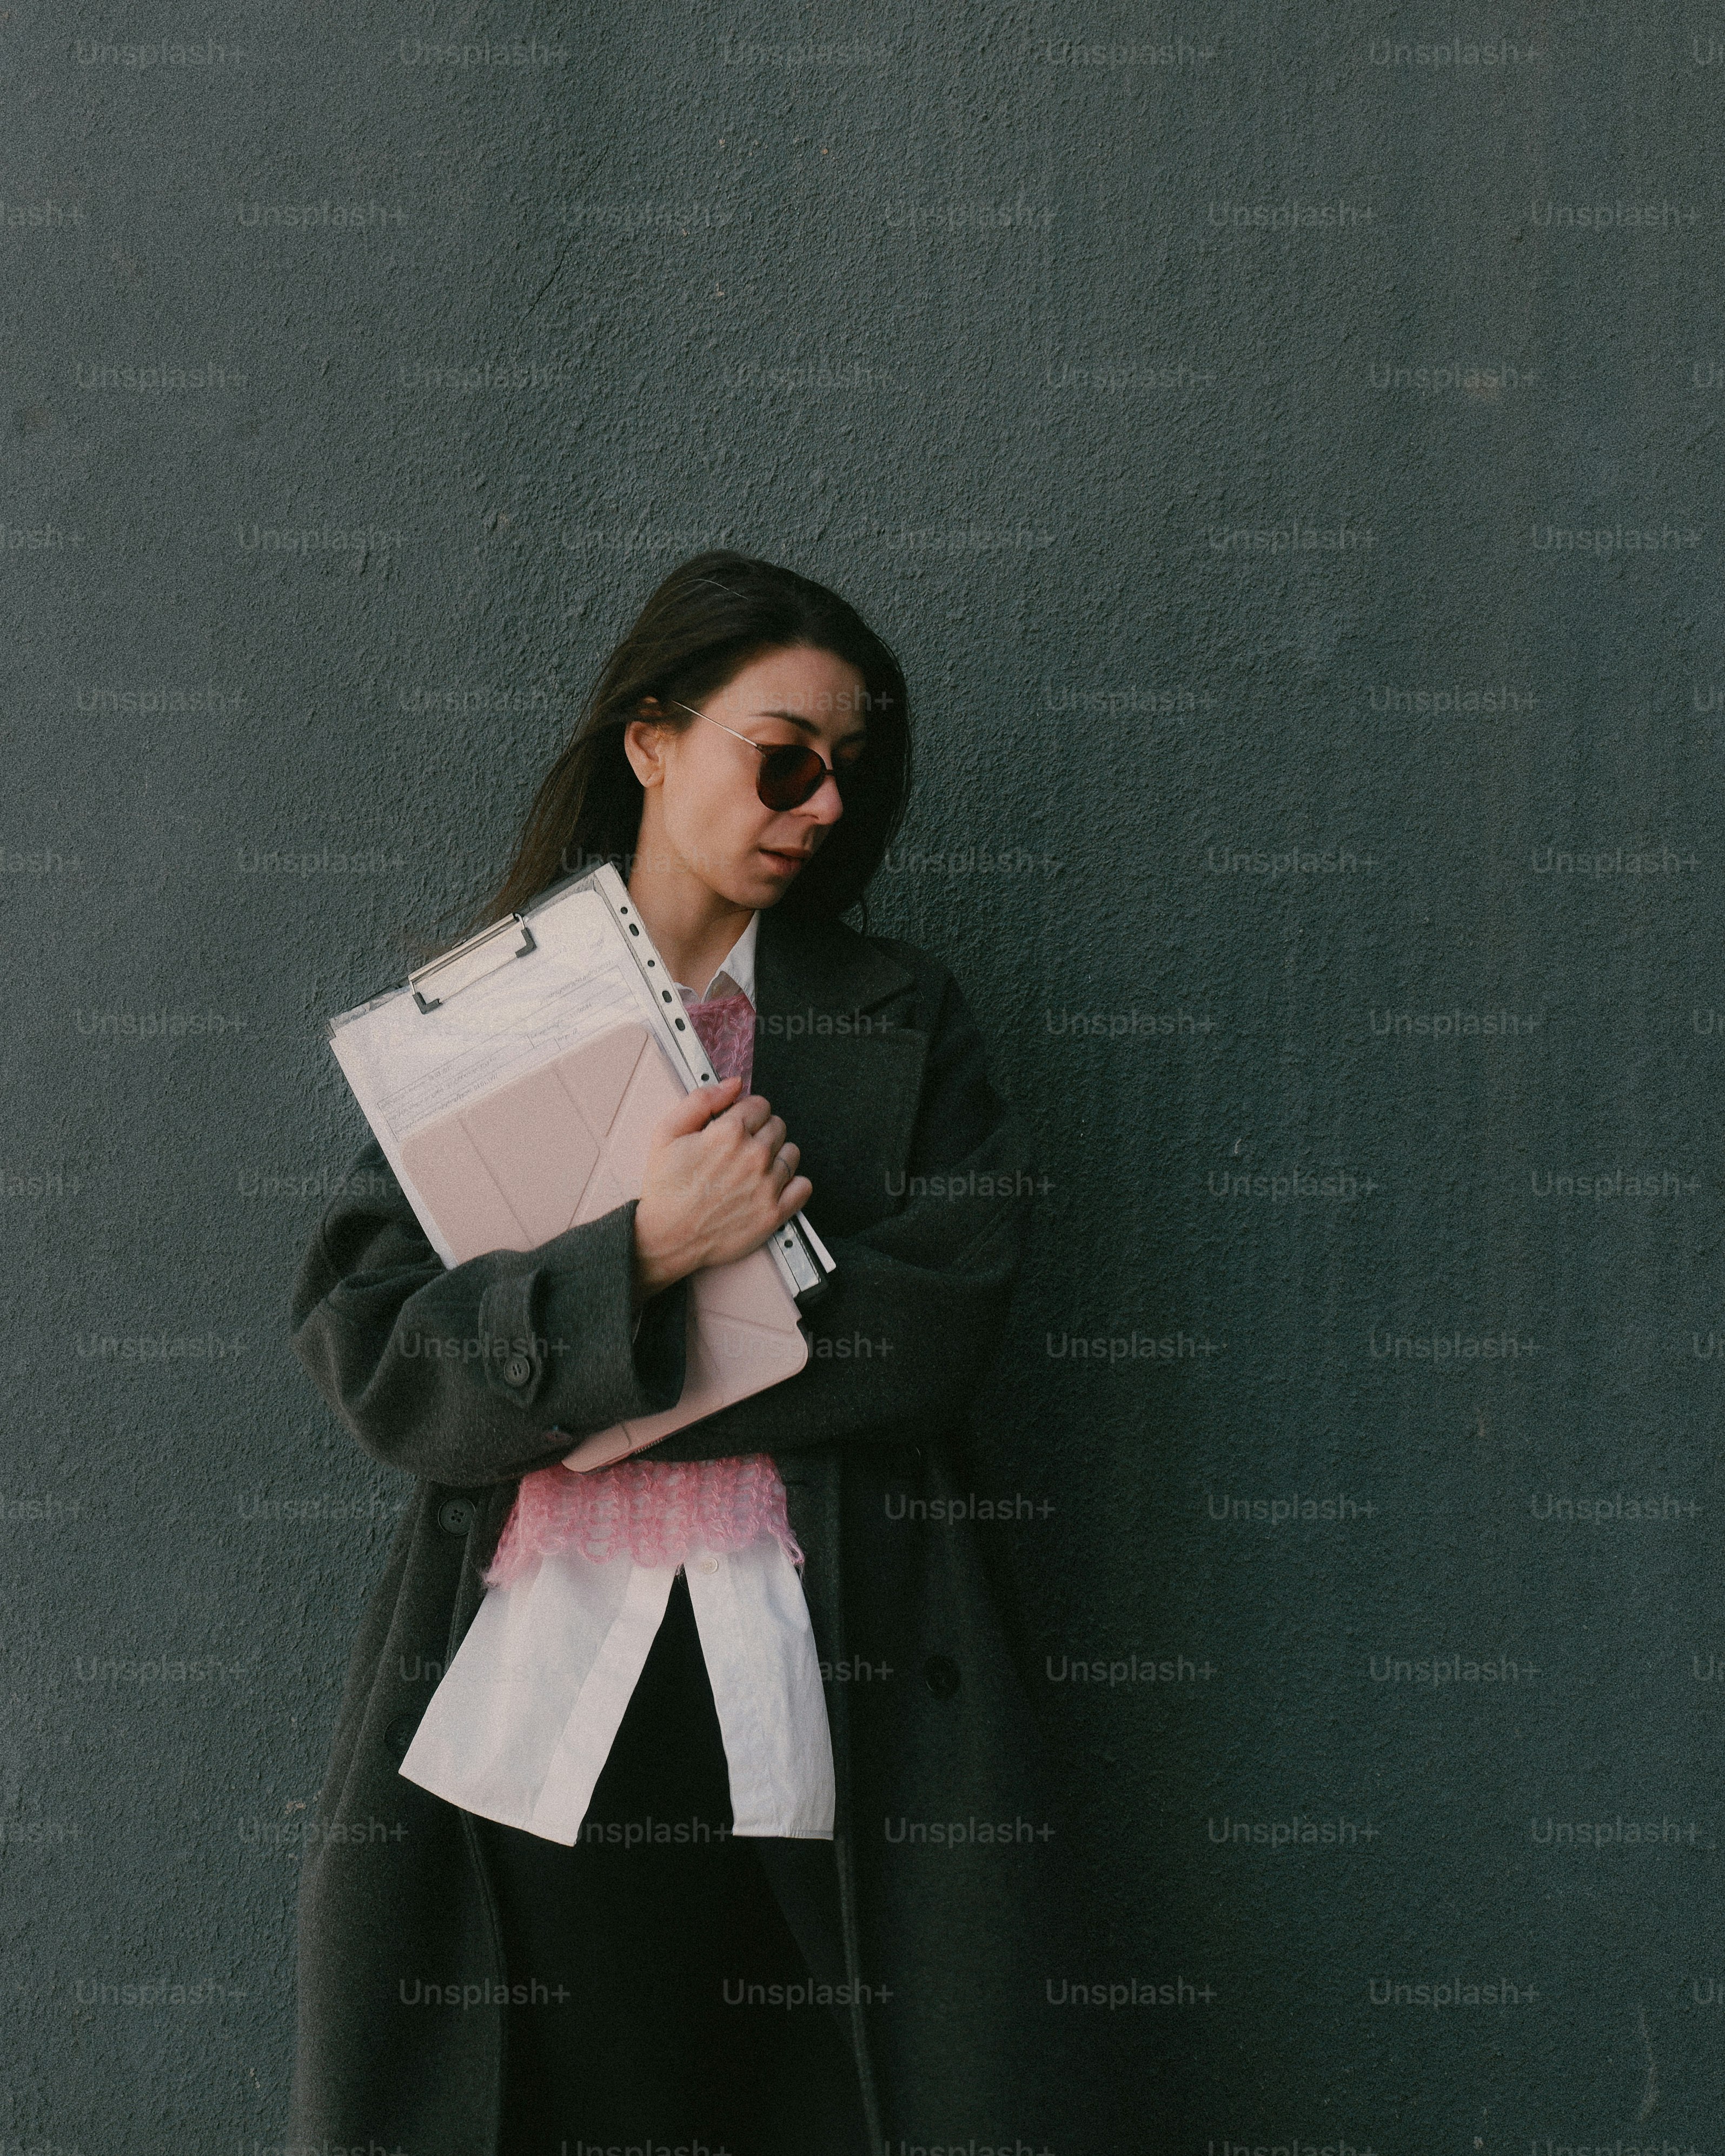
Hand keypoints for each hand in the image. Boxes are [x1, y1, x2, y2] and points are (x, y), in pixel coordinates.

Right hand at [631, 1073, 812, 1304]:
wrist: (666, 1238)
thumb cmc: (665, 1187)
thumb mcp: (667, 1132)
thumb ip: (701, 1100)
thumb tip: (734, 1083)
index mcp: (729, 1133)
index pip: (760, 1104)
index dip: (746, 1113)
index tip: (736, 1125)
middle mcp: (754, 1156)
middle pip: (777, 1126)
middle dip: (761, 1132)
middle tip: (740, 1149)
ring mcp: (767, 1186)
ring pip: (792, 1153)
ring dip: (777, 1156)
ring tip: (754, 1169)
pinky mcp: (775, 1213)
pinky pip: (803, 1186)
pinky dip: (792, 1184)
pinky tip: (772, 1186)